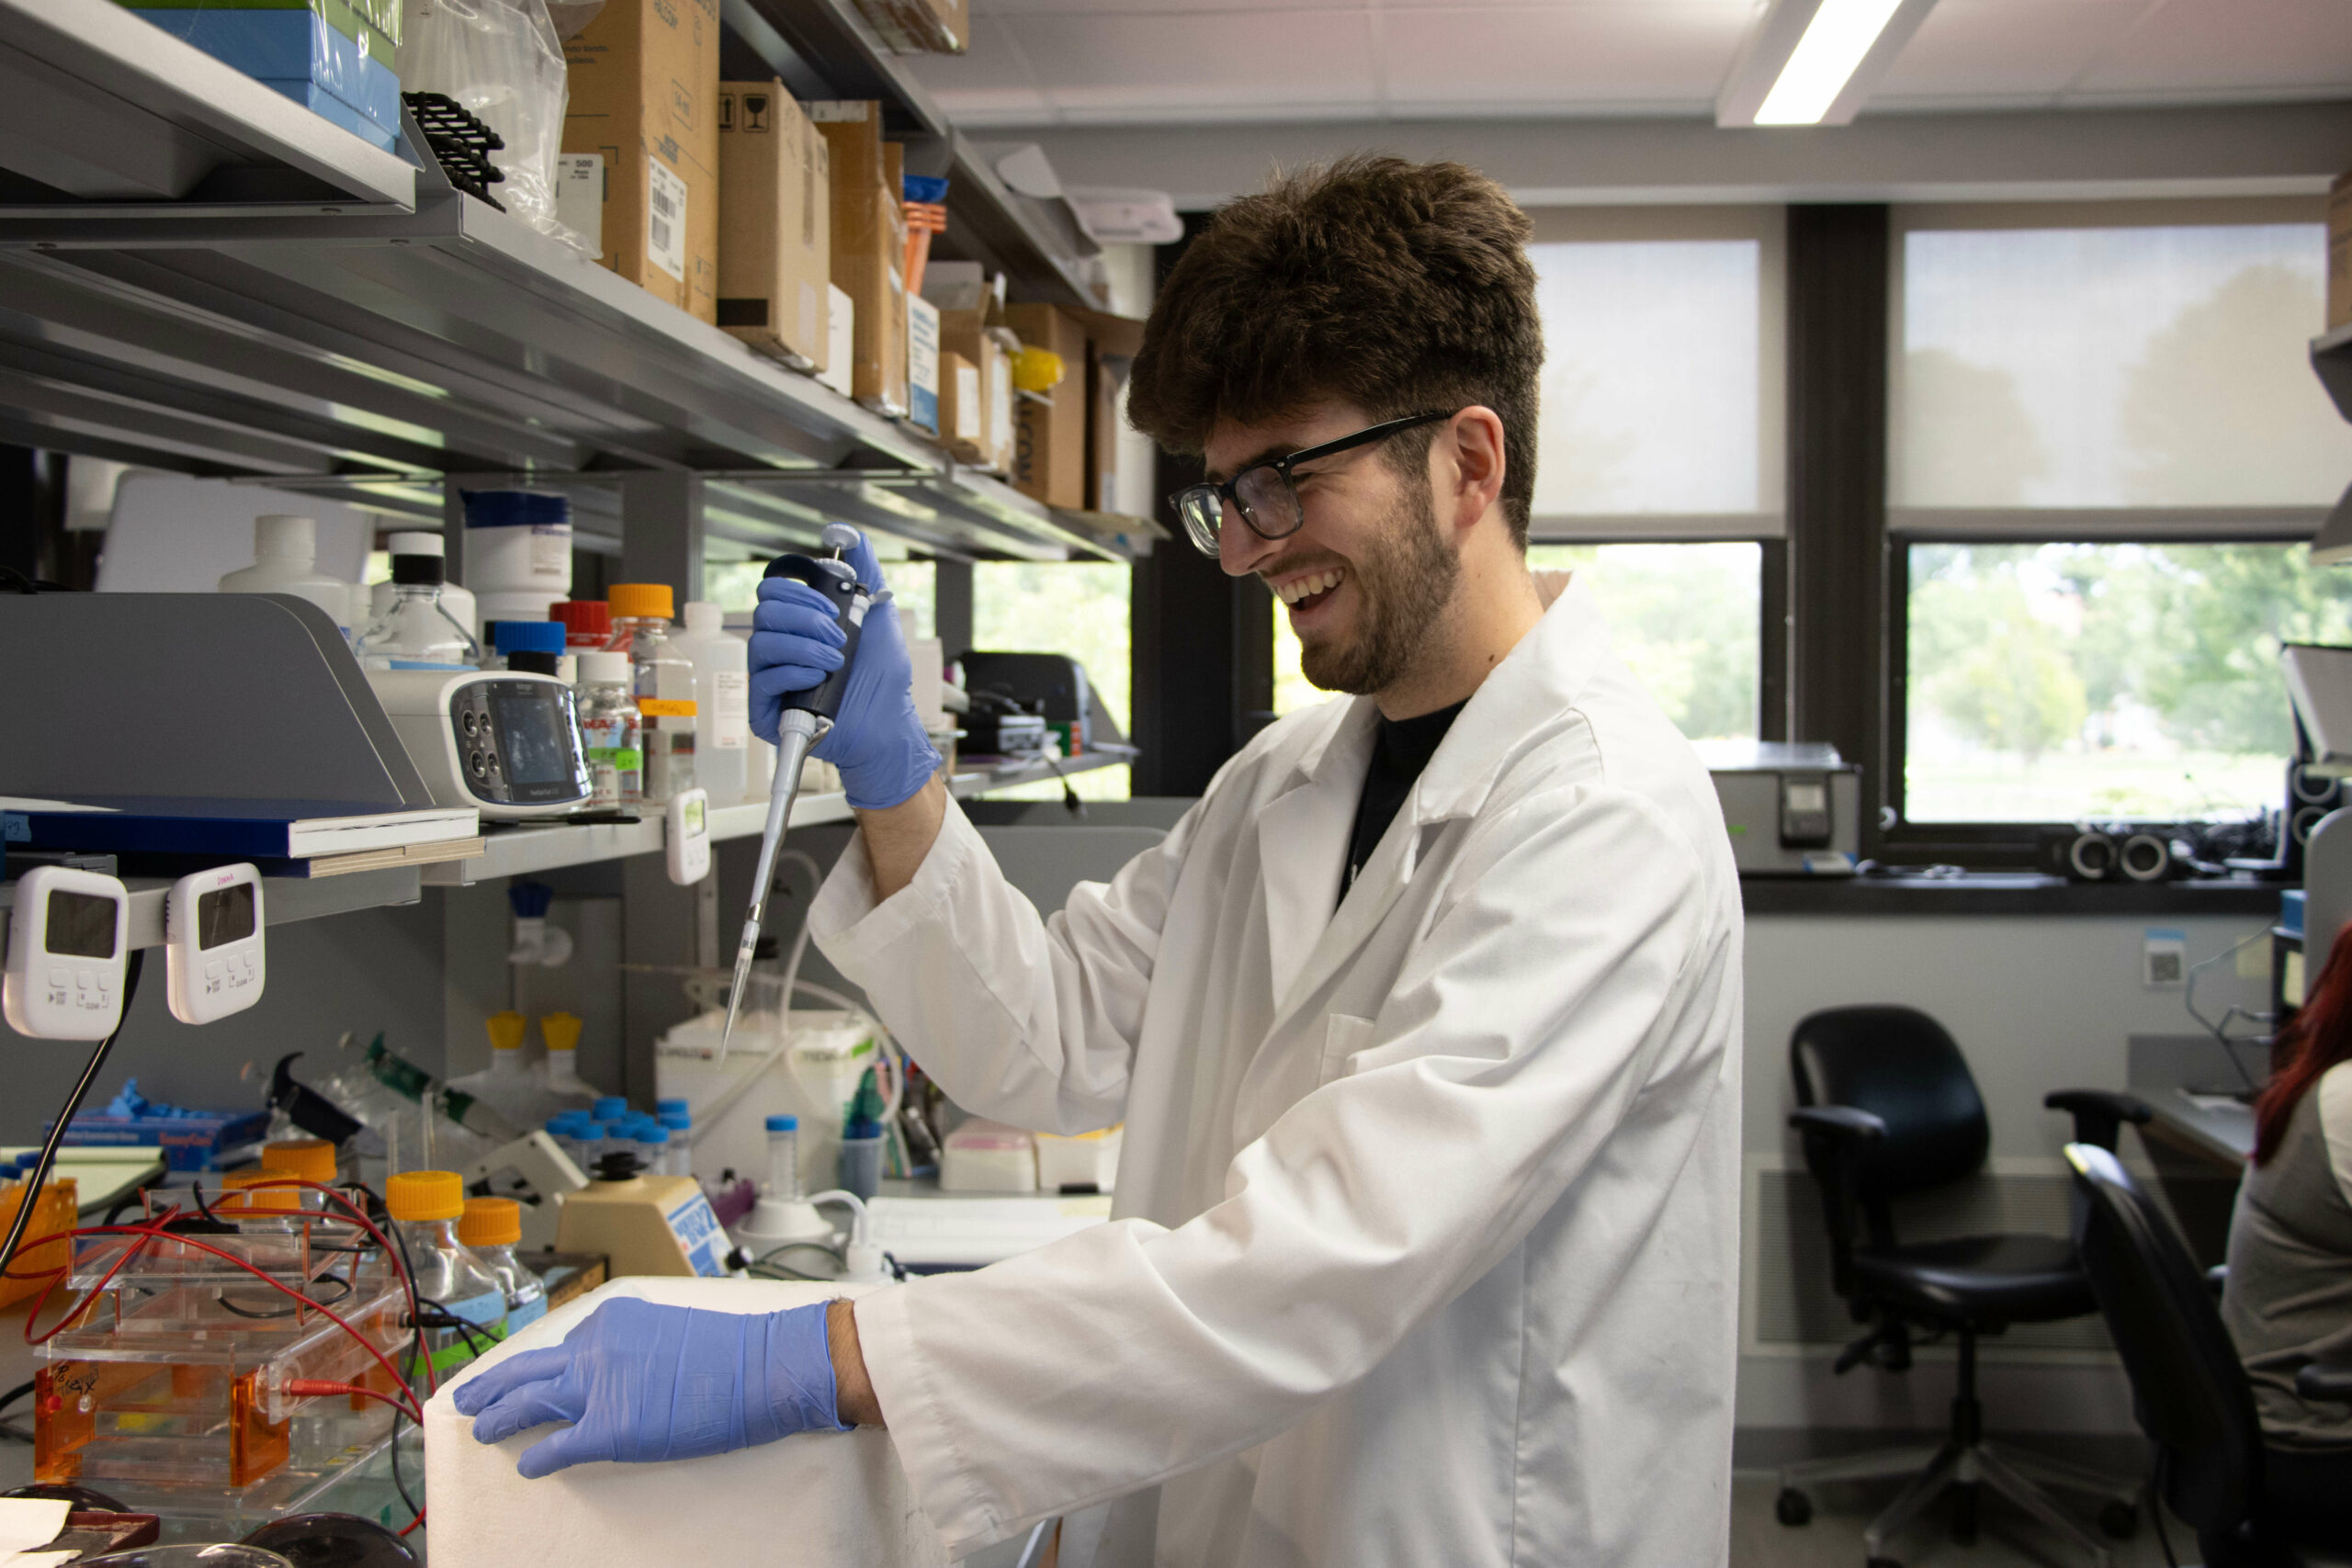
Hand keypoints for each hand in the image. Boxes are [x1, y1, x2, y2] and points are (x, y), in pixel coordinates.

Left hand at [451, 1297, 844, 1477]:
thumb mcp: (672, 1327)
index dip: (536, 1364)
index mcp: (612, 1320)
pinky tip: (526, 1467)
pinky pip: (557, 1446)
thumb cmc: (733, 1350)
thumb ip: (637, 1342)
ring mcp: (597, 1389)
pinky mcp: (607, 1429)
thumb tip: (627, 1367)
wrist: (761, 1367)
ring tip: (480, 1429)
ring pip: (528, 1404)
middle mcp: (595, 1348)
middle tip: (468, 1396)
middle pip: (527, 1369)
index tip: (523, 1372)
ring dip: (498, 1417)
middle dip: (491, 1385)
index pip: (560, 1344)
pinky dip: (537, 1458)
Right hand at [748, 530, 942, 810]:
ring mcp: (771, 678)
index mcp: (797, 624)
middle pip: (763, 612)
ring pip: (761, 644)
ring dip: (804, 647)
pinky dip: (794, 673)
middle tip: (838, 637)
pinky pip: (762, 680)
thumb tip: (851, 535)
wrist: (888, 724)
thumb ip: (866, 573)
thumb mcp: (879, 616)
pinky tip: (818, 679)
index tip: (829, 605)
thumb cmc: (882, 677)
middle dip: (805, 619)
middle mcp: (780, 647)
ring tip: (835, 662)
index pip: (772, 591)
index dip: (797, 590)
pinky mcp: (766, 710)